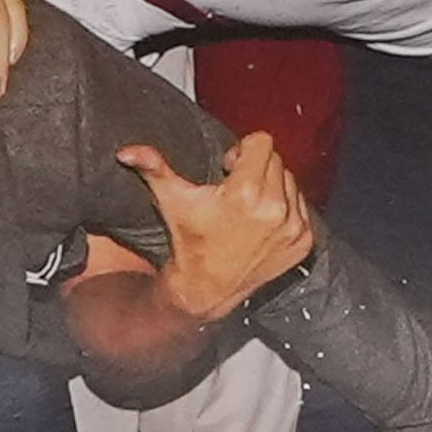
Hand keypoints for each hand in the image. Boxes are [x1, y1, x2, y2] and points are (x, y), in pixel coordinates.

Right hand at [122, 132, 317, 326]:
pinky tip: (262, 222)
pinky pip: (302, 206)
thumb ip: (153, 168)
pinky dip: (285, 209)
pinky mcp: (304, 241)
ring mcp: (293, 227)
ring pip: (290, 181)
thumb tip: (127, 152)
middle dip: (256, 167)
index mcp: (246, 193)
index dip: (241, 151)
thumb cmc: (190, 242)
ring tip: (249, 206)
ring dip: (272, 187)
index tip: (228, 169)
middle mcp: (275, 208)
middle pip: (276, 159)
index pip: (262, 142)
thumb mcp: (171, 201)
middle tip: (235, 188)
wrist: (207, 288)